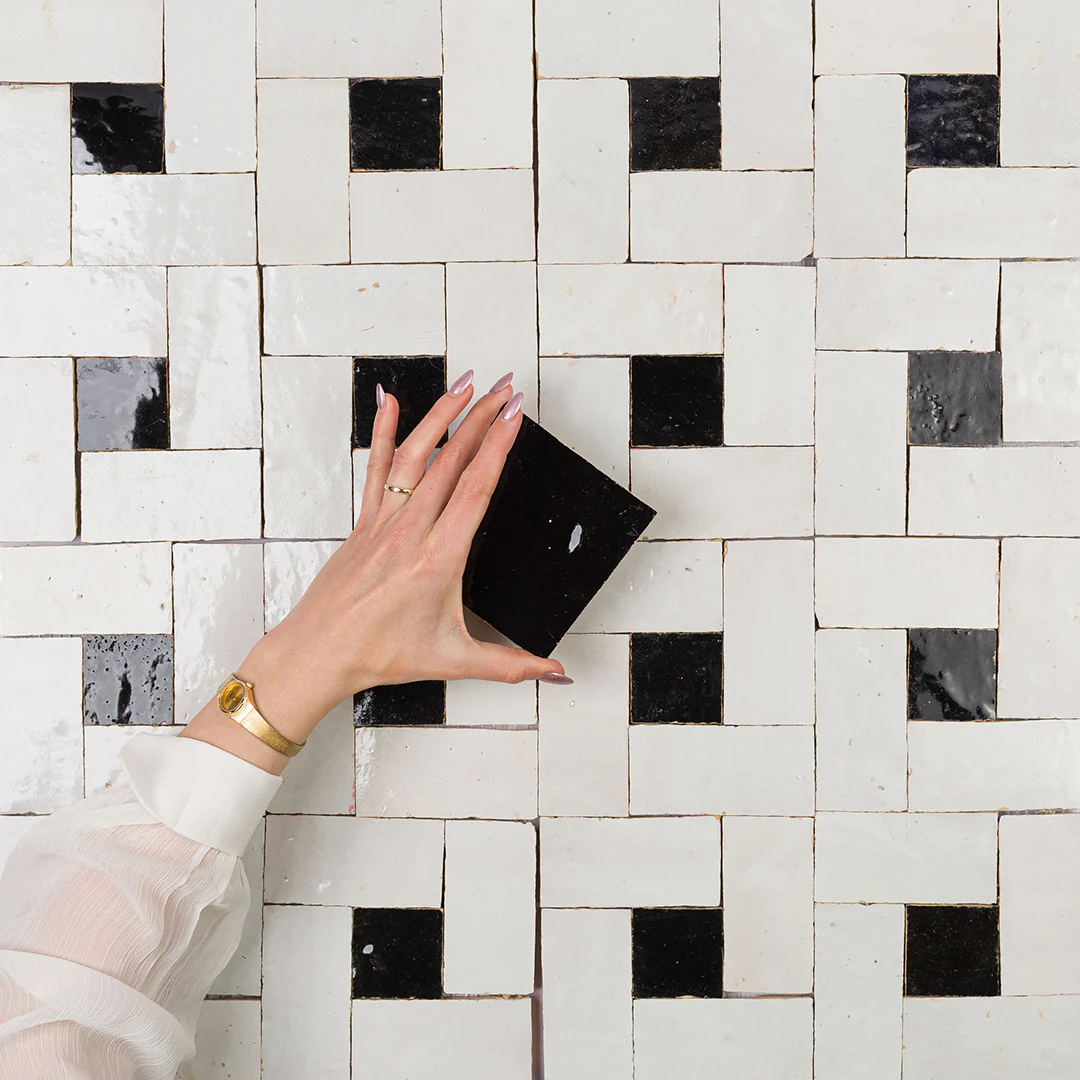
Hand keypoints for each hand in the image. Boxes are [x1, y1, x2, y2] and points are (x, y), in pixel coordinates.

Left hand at [238, 370, 571, 736]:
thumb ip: (510, 665)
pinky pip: (376, 468)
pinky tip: (390, 402)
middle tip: (505, 389)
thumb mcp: (453, 661)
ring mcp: (383, 522)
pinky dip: (385, 432)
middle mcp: (410, 532)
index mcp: (438, 559)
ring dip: (441, 415)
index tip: (514, 416)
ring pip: (416, 456)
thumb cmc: (378, 655)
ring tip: (465, 385)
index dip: (497, 446)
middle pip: (452, 461)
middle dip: (482, 418)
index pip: (475, 489)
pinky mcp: (363, 523)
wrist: (319, 654)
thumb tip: (552, 671)